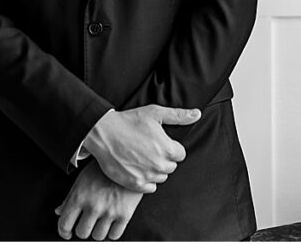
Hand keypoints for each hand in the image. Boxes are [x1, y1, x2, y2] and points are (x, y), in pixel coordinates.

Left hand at [56, 159, 143, 240]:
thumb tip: (59, 211)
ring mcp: (110, 211)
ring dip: (98, 231)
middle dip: (83, 229)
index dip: (64, 232)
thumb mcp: (83, 179)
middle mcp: (94, 206)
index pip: (64, 224)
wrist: (129, 160)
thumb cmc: (105, 168)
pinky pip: (114, 235)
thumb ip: (69, 197)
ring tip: (101, 221)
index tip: (68, 233)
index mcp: (80, 197)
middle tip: (88, 223)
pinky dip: (112, 232)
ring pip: (98, 236)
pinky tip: (112, 223)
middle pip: (82, 233)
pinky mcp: (125, 214)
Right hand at [82, 105, 199, 193]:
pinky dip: (147, 180)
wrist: (103, 134)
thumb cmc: (129, 121)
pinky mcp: (134, 184)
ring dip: (156, 169)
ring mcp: (146, 175)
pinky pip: (150, 188)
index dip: (172, 148)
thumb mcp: (155, 113)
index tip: (162, 143)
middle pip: (172, 166)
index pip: (181, 154)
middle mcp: (159, 164)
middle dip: (165, 158)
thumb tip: (197, 114)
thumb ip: (178, 116)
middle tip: (151, 149)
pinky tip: (140, 169)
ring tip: (144, 158)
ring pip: (161, 177)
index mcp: (167, 148)